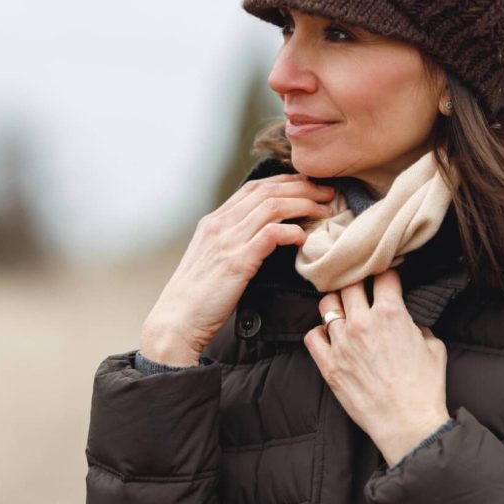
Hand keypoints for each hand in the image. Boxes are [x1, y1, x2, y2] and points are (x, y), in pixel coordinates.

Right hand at [140, 173, 335, 365]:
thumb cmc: (197, 299)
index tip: (308, 186)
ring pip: (272, 206)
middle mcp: (219, 225)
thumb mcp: (212, 260)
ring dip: (303, 204)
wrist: (176, 321)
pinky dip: (292, 231)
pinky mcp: (237, 261)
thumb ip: (232, 243)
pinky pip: (271, 234)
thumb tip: (263, 238)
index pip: (254, 188)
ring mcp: (227, 241)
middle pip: (267, 191)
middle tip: (327, 192)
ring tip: (324, 210)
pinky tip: (304, 237)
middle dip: (301, 187)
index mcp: (213, 222)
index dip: (285, 182)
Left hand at [304, 269, 450, 465]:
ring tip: (344, 310)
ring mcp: (341, 343)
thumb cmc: (424, 388)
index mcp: (391, 313)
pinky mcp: (329, 365)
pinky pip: (312, 336)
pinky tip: (330, 336)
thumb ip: (416, 324)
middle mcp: (362, 323)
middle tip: (362, 289)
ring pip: (327, 304)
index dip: (386, 274)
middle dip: (358, 282)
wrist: (408, 423)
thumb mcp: (433, 345)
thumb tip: (406, 318)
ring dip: (337, 304)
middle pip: (350, 283)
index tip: (386, 279)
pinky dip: (319, 332)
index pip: (383, 275)